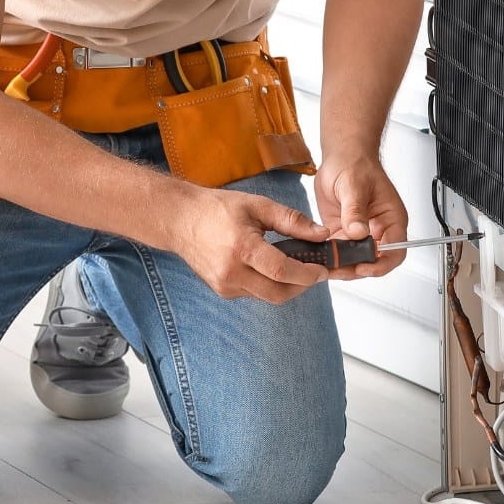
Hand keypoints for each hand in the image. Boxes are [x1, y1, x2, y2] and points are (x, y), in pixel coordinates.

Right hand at [176, 187, 331, 302]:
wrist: (180, 220)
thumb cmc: (216, 209)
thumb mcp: (258, 206)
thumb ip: (292, 221)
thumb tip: (321, 234)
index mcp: (242, 249)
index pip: (283, 272)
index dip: (307, 274)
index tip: (322, 269)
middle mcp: (231, 273)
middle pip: (278, 294)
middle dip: (302, 286)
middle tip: (314, 272)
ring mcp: (225, 285)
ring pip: (268, 297)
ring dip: (286, 287)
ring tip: (295, 268)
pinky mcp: (222, 291)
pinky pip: (254, 294)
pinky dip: (268, 285)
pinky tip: (270, 269)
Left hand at [313, 154, 408, 280]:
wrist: (341, 158)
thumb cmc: (356, 164)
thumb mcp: (355, 186)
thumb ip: (355, 210)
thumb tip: (357, 232)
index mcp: (391, 219)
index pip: (395, 251)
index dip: (381, 264)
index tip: (364, 267)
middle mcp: (378, 230)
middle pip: (373, 261)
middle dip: (356, 268)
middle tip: (338, 268)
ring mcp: (360, 234)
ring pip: (354, 260)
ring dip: (341, 265)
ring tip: (325, 266)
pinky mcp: (342, 233)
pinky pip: (338, 252)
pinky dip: (330, 258)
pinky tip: (319, 258)